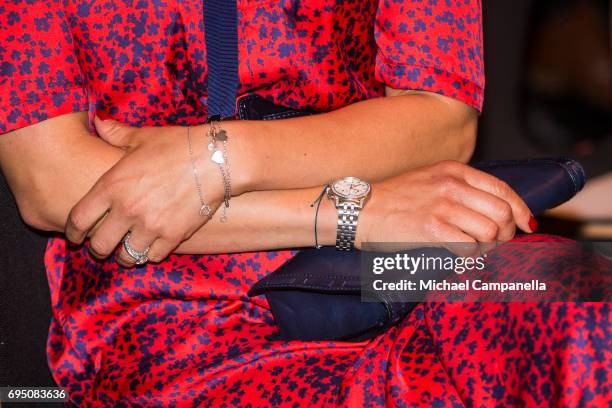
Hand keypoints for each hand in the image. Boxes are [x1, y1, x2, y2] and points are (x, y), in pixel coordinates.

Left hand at [65, 116, 222, 265]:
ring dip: (125, 255)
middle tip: (103, 247)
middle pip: (99, 245)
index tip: (76, 237)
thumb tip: (97, 121)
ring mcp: (150, 225)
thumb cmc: (178, 145)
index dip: (73, 232)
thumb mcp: (143, 136)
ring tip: (128, 252)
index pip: (79, 219)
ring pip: (126, 256)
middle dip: (98, 249)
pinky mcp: (173, 236)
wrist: (216, 159)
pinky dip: (150, 254)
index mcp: (112, 184)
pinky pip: (153, 256)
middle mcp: (127, 209)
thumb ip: (115, 133)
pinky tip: (151, 247)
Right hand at [356, 160, 535, 251]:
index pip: (503, 190)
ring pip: (489, 232)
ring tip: (472, 250)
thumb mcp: (429, 180)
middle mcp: (451, 185)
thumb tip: (494, 212)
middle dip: (505, 234)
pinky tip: (458, 257)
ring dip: (486, 247)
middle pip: (502, 213)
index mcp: (454, 170)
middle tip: (494, 243)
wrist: (360, 209)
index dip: (521, 211)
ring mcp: (442, 206)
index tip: (526, 225)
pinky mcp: (431, 229)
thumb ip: (460, 189)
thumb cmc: (394, 199)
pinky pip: (469, 248)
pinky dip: (469, 258)